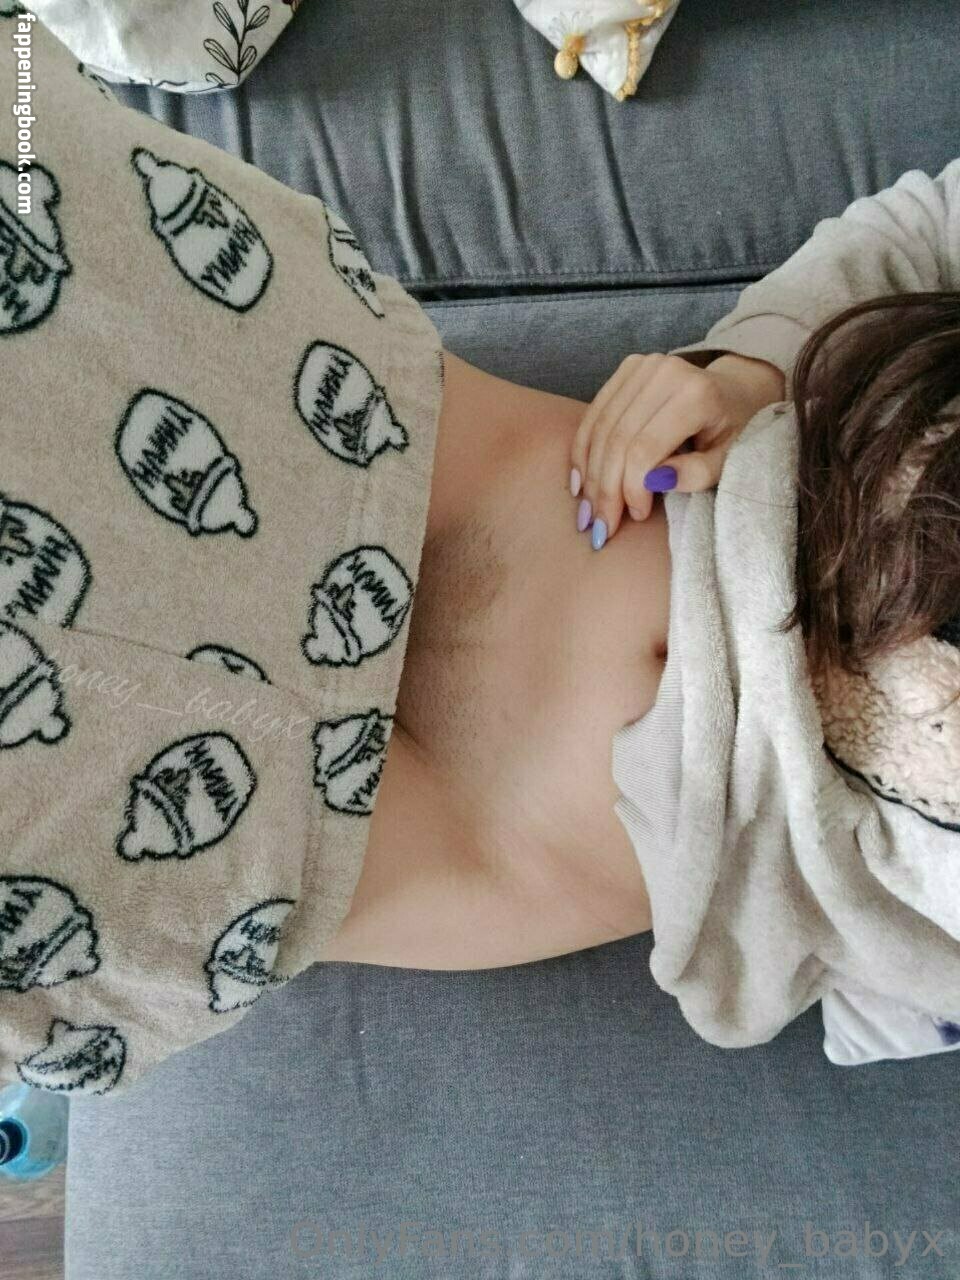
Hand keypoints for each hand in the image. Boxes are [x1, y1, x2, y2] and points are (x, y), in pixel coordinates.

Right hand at [570, 352, 785, 546]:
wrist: (735, 390)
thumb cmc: (731, 432)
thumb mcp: (727, 460)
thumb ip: (696, 474)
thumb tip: (654, 482)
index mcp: (697, 394)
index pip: (645, 448)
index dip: (631, 487)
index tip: (636, 516)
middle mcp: (666, 372)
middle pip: (618, 438)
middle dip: (605, 487)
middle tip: (600, 526)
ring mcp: (643, 365)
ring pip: (600, 427)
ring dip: (589, 474)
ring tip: (588, 510)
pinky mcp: (627, 368)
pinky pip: (594, 413)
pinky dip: (583, 450)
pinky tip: (580, 482)